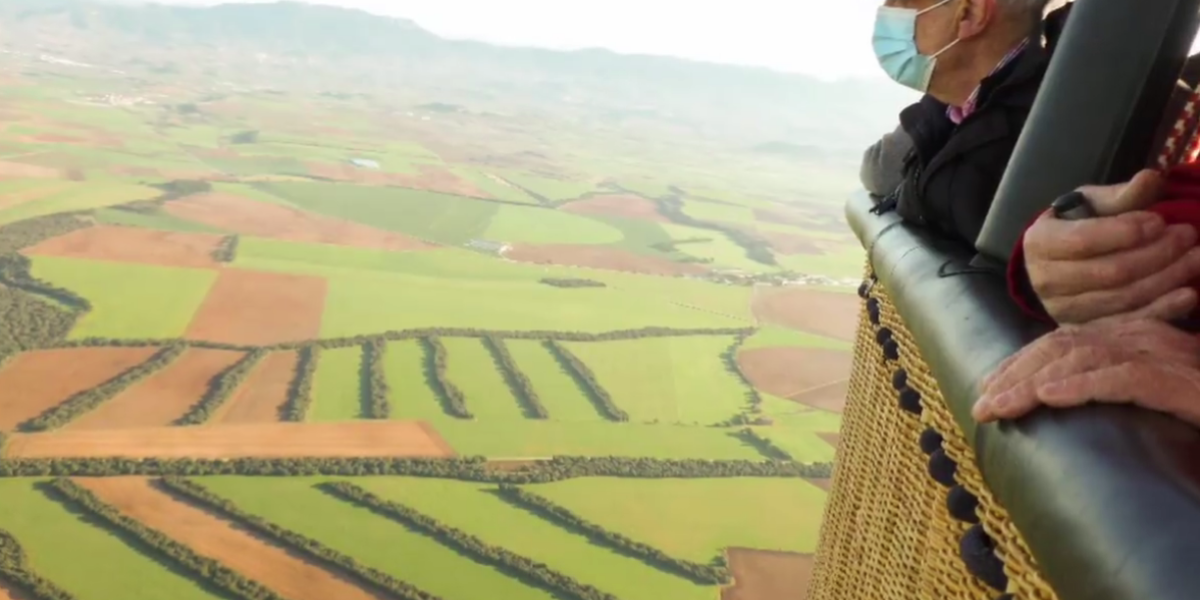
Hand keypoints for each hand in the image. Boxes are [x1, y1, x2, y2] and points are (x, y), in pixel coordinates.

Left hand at [974, 318, 1199, 424]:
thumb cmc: (1198, 398)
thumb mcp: (1155, 387)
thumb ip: (1116, 380)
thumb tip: (1060, 393)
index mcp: (1135, 334)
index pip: (1065, 342)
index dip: (1022, 363)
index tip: (989, 389)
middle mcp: (1143, 336)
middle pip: (1064, 347)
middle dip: (1016, 375)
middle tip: (981, 405)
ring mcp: (1161, 354)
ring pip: (1082, 360)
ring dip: (1033, 384)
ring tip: (999, 406)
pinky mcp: (1175, 380)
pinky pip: (1121, 377)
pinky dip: (1082, 385)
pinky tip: (1049, 398)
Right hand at [1024, 169, 1199, 323]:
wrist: (1060, 265)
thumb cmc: (1078, 227)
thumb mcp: (1092, 205)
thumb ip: (1121, 196)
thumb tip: (1150, 178)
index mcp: (1040, 243)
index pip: (1083, 241)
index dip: (1126, 231)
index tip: (1160, 220)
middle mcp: (1046, 281)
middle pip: (1110, 272)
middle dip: (1157, 253)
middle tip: (1188, 235)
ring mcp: (1065, 310)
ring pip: (1124, 298)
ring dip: (1167, 278)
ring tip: (1196, 257)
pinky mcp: (1087, 330)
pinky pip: (1130, 323)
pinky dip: (1163, 310)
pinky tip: (1189, 294)